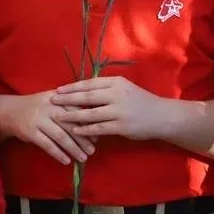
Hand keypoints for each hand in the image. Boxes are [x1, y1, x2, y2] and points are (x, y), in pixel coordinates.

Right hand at [0, 91, 94, 164]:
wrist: (10, 111)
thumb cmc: (38, 107)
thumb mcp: (53, 101)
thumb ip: (69, 107)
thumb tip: (90, 124)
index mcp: (57, 98)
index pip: (76, 110)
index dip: (87, 124)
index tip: (96, 136)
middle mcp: (48, 107)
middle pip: (70, 124)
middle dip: (83, 139)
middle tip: (93, 150)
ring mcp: (38, 119)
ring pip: (60, 136)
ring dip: (73, 148)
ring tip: (83, 158)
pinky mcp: (30, 132)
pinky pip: (47, 145)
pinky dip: (58, 153)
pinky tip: (66, 160)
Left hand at [51, 76, 166, 140]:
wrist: (161, 116)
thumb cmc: (140, 102)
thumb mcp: (125, 88)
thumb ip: (107, 89)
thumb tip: (82, 90)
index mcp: (116, 82)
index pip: (89, 83)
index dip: (72, 87)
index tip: (57, 90)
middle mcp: (117, 94)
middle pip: (87, 96)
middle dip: (67, 99)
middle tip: (52, 100)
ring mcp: (119, 111)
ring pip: (90, 113)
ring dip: (72, 115)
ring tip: (58, 117)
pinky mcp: (121, 126)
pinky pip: (98, 128)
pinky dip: (85, 129)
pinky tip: (75, 131)